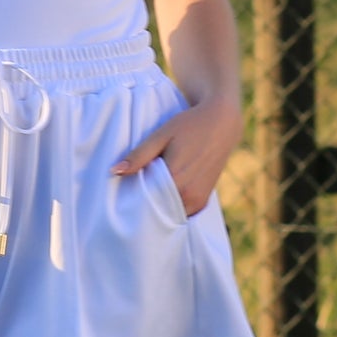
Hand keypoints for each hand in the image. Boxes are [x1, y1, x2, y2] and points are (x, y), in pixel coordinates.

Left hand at [111, 94, 242, 216]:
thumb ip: (139, 155)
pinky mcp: (203, 201)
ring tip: (145, 192)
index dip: (131, 197)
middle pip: (156, 209)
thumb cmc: (190, 125)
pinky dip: (170, 206)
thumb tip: (114, 171)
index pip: (145, 200)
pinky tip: (161, 195)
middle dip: (143, 204)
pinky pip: (181, 212)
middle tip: (130, 193)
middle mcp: (189, 195)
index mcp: (176, 178)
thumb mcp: (162, 135)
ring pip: (169, 212)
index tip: (121, 192)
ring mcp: (198, 200)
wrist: (222, 123)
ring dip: (157, 206)